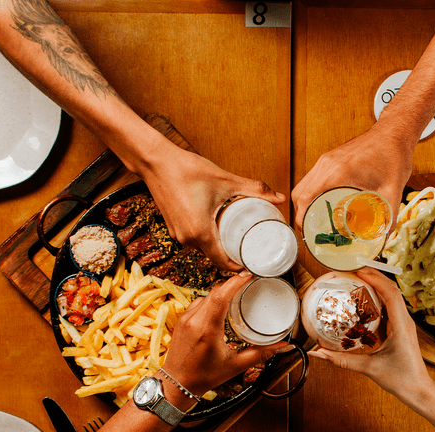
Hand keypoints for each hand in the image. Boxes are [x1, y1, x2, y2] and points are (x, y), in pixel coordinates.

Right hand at [140, 142, 284, 270]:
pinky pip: (195, 241)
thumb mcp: (225, 180)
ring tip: (239, 241)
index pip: (223, 263)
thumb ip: (254, 189)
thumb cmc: (186, 170)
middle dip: (234, 258)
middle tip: (253, 251)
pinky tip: (219, 231)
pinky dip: (208, 240)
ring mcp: (178, 234)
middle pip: (215, 258)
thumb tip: (278, 197)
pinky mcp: (174, 227)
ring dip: (220, 249)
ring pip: (204, 249)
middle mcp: (187, 238)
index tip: (255, 265)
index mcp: (200, 232)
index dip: (240, 268)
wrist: (155, 162)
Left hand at [162, 272, 287, 395]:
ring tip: (236, 292)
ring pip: (206, 296)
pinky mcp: (182, 320)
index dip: (235, 282)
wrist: (177, 384)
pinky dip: (211, 300)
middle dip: (231, 284)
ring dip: (221, 292)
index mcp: (207, 329)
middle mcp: (194, 320)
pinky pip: (198, 302)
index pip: (220, 296)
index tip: (248, 274)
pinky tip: (220, 306)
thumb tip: (282, 346)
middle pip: (214, 292)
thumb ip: (261, 354)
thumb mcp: (236, 366)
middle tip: (248, 281)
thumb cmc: (203, 377)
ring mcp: (185, 319)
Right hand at [291, 124, 413, 230]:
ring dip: (304, 204)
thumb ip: (389, 215)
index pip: (307, 199)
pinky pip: (312, 178)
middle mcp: (327, 165)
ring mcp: (325, 160)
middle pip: (299, 194)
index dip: (302, 219)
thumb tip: (385, 236)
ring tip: (315, 219)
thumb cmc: (393, 156)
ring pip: (302, 186)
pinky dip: (311, 193)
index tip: (308, 233)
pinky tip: (323, 202)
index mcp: (338, 172)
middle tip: (311, 230)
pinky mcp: (329, 158)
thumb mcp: (393, 190)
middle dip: (301, 215)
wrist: (393, 133)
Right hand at [307, 268, 428, 395]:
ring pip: (392, 296)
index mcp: (401, 326)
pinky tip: (364, 299)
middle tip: (354, 270)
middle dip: (375, 276)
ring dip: (377, 285)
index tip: (359, 271)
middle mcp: (405, 321)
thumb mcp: (368, 369)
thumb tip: (319, 353)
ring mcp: (404, 323)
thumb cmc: (401, 379)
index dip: (375, 279)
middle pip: (392, 289)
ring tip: (358, 279)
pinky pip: (390, 307)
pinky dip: (378, 298)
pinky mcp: (401, 328)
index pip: (391, 294)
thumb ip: (341, 360)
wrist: (418, 389)